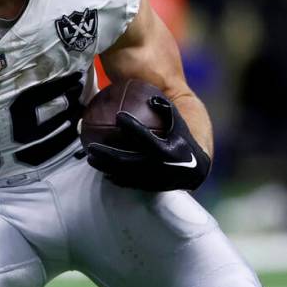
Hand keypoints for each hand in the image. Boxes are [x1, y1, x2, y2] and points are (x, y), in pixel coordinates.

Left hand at [87, 96, 210, 191]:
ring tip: (90, 157)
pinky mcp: (152, 188)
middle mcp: (163, 169)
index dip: (134, 127)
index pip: (148, 138)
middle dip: (108, 155)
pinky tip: (102, 169)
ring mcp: (157, 181)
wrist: (196, 168)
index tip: (119, 115)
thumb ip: (166, 109)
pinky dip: (115, 177)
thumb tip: (150, 98)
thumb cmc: (182, 137)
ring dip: (106, 167)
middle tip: (92, 146)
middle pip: (130, 161)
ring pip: (127, 175)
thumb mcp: (178, 122)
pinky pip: (130, 184)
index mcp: (171, 151)